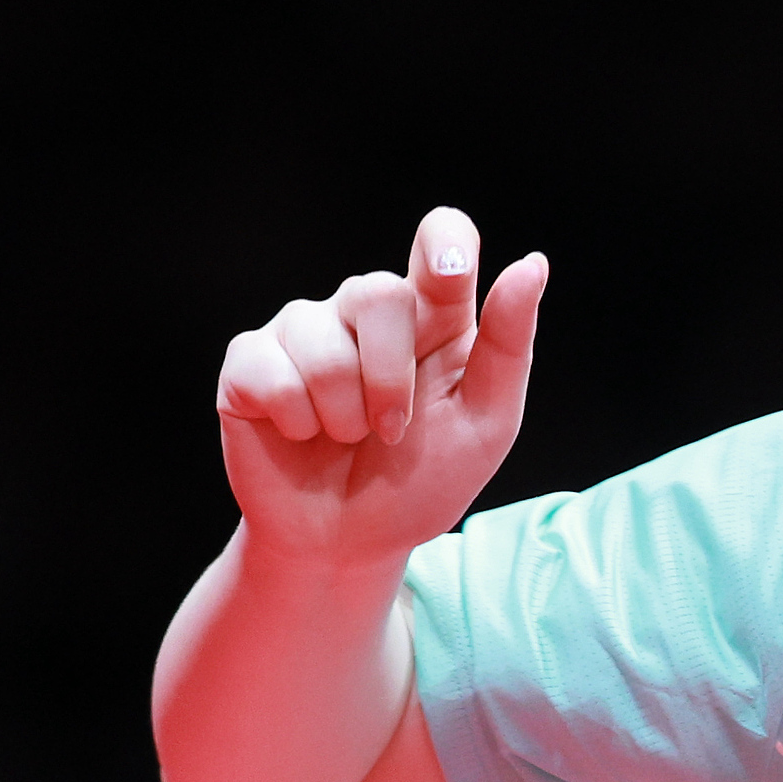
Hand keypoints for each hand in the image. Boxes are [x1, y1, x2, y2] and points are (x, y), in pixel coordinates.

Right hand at [214, 205, 546, 563]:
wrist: (353, 542)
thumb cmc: (423, 480)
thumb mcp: (486, 423)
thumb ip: (507, 345)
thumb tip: (532, 264)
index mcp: (432, 316)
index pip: (441, 239)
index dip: (445, 242)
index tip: (450, 272)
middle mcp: (364, 310)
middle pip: (378, 291)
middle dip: (391, 379)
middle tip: (393, 430)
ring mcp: (302, 330)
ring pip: (324, 343)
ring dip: (347, 414)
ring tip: (349, 437)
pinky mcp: (250, 362)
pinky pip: (275, 375)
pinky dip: (300, 424)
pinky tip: (303, 435)